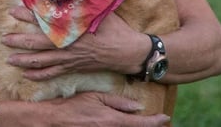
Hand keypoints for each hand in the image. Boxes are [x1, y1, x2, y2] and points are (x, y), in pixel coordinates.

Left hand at [2, 6, 145, 79]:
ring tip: (9, 59)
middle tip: (3, 39)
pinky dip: (39, 76)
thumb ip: (81, 1)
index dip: (27, 15)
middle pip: (37, 44)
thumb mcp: (99, 10)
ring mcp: (70, 59)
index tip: (12, 10)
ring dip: (24, 60)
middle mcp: (68, 45)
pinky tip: (27, 75)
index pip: (44, 20)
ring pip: (42, 62)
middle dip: (19, 41)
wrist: (128, 52)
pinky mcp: (73, 68)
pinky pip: (53, 74)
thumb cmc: (115, 29)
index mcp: (73, 28)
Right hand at [43, 91, 169, 125]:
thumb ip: (117, 102)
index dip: (155, 121)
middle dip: (148, 126)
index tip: (165, 118)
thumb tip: (137, 106)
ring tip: (142, 121)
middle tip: (157, 121)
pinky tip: (122, 123)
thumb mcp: (95, 97)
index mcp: (113, 120)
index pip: (140, 123)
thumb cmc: (73, 106)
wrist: (55, 120)